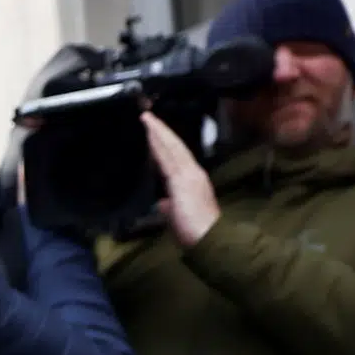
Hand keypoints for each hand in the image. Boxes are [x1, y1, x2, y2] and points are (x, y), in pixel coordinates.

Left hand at [141, 111, 219, 246]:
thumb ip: (170, 206)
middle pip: (174, 146)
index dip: (163, 144)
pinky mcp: (183, 178)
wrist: (208, 238)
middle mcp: (192, 172)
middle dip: (160, 131)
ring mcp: (189, 174)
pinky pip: (169, 155)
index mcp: (191, 180)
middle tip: (146, 115)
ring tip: (146, 118)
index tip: (152, 132)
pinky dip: (160, 142)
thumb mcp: (176, 216)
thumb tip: (162, 202)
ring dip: (158, 131)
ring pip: (172, 147)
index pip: (175, 157)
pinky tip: (151, 132)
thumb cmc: (195, 232)